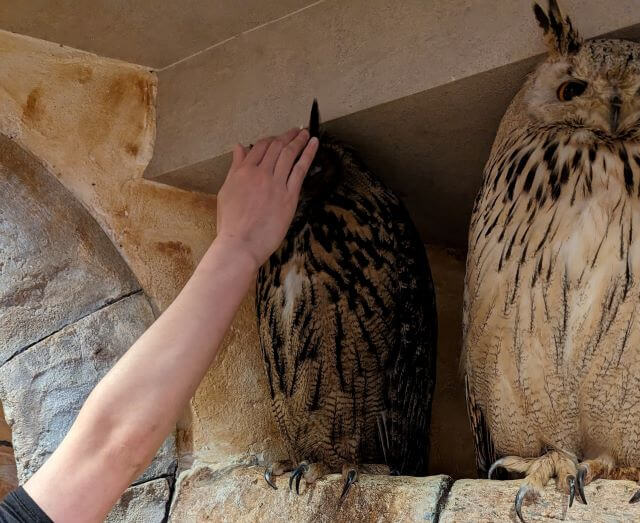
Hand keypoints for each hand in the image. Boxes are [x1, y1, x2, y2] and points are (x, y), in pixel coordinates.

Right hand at [215, 128, 318, 268]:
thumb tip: (239, 148)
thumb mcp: (226, 191)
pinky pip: (300, 169)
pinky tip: (313, 144)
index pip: (259, 147)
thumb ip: (235, 168)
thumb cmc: (231, 223)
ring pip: (289, 154)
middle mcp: (259, 173)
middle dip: (287, 136)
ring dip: (298, 140)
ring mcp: (275, 184)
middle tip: (295, 131)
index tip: (278, 138)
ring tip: (305, 132)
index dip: (270, 140)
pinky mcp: (289, 196)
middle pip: (276, 147)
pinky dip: (308, 154)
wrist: (240, 244)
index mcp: (242, 172)